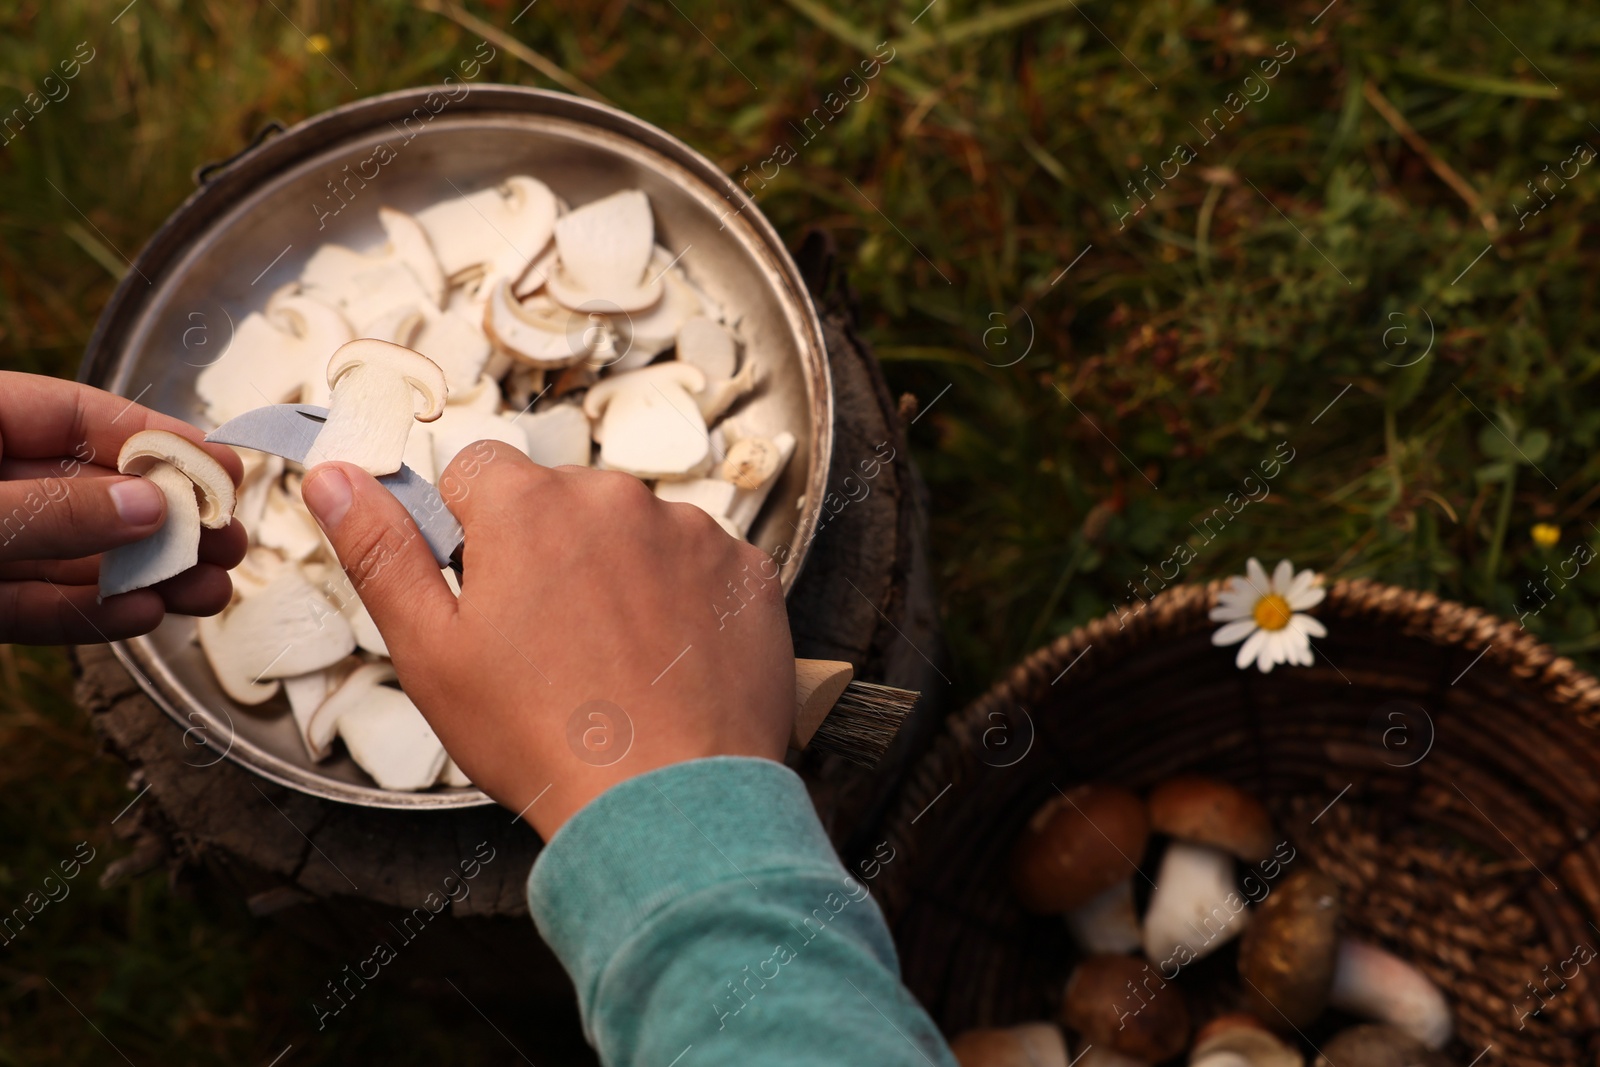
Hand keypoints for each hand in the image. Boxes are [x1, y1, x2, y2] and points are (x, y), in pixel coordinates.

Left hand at [0, 372, 246, 643]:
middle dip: (165, 520)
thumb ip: (54, 509)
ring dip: (143, 576)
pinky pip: (35, 605)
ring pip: (72, 556)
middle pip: (88, 490)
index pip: (77, 416)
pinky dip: (89, 613)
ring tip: (207, 592)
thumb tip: (150, 507)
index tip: (223, 466)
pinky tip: (143, 614)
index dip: (156, 438)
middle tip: (229, 541)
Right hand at [301, 442, 794, 836]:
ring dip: (618, 574)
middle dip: (546, 552)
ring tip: (611, 663)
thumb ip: (381, 552)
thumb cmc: (543, 737)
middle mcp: (616, 497)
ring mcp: (692, 531)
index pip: (477, 470)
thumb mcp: (431, 652)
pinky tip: (667, 664)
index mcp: (529, 504)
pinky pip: (700, 565)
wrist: (668, 803)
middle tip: (545, 644)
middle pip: (559, 500)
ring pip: (632, 532)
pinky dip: (683, 601)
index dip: (469, 533)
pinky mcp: (747, 572)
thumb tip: (333, 477)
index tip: (483, 595)